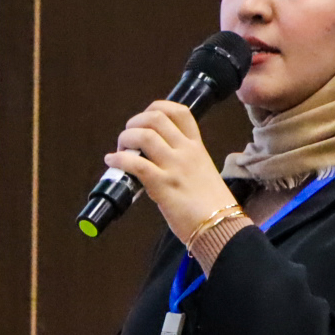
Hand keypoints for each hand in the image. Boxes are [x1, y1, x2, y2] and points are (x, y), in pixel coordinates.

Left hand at [105, 100, 233, 242]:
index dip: (157, 108)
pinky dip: (118, 160)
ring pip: (144, 136)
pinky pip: (135, 163)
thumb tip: (155, 161)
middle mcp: (186, 151)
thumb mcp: (203, 172)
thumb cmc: (212, 205)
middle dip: (134, 122)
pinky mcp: (163, 185)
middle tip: (128, 139)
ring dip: (125, 138)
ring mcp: (175, 167)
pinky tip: (112, 162)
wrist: (222, 227)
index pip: (180, 112)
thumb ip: (183, 162)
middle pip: (156, 117)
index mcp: (197, 146)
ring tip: (120, 151)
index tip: (145, 120)